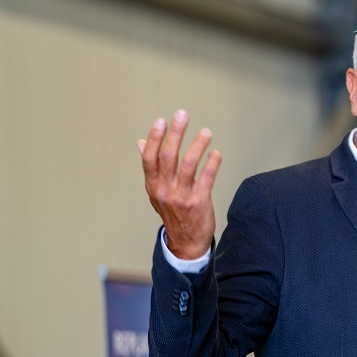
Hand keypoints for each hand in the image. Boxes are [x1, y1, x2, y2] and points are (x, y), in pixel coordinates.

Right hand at [138, 109, 221, 259]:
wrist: (186, 242)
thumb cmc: (173, 212)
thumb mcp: (156, 191)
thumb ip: (152, 167)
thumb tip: (140, 142)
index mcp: (153, 185)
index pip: (150, 158)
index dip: (155, 138)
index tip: (162, 121)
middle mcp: (164, 190)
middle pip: (168, 156)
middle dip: (175, 133)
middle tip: (183, 114)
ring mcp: (181, 197)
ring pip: (188, 164)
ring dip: (198, 145)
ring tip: (206, 132)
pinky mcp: (199, 203)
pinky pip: (206, 178)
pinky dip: (212, 163)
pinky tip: (216, 153)